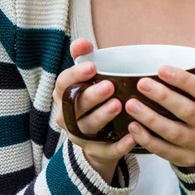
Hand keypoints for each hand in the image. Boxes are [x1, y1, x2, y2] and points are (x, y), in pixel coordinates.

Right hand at [53, 38, 136, 169]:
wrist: (96, 135)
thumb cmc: (92, 97)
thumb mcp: (87, 76)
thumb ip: (84, 57)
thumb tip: (81, 43)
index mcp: (63, 95)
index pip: (63, 84)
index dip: (75, 75)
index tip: (92, 66)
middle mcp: (67, 117)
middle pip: (75, 106)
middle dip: (92, 96)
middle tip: (110, 86)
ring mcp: (80, 136)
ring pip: (88, 127)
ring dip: (103, 116)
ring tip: (119, 105)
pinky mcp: (95, 152)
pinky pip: (106, 151)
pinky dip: (119, 145)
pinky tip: (132, 135)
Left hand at [124, 45, 194, 167]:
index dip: (183, 80)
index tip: (161, 69)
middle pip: (188, 112)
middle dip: (163, 97)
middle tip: (141, 84)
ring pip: (174, 133)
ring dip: (151, 119)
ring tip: (131, 104)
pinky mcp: (187, 159)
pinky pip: (166, 152)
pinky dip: (148, 140)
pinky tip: (133, 127)